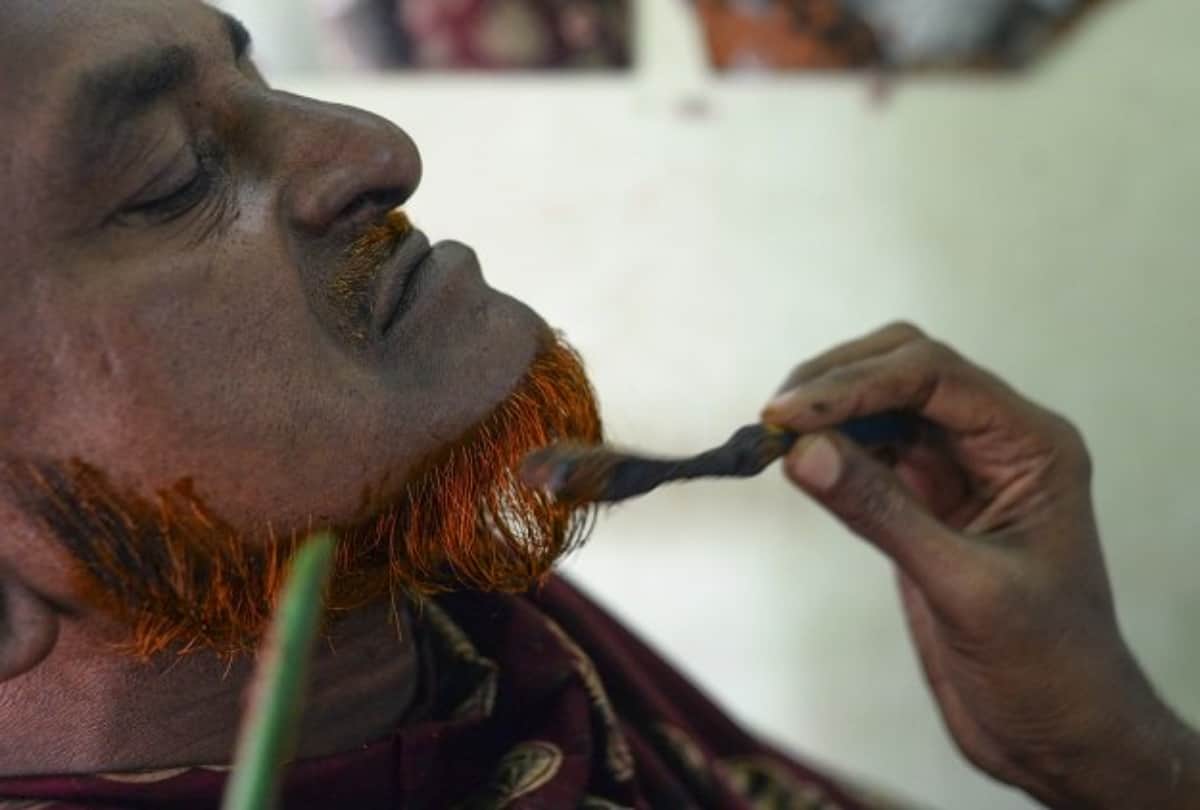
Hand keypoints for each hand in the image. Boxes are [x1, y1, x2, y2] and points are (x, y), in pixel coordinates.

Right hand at [763, 322, 1199, 808]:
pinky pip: (869, 452)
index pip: (934, 375)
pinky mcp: (924, 502)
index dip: (856, 383)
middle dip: (837, 381)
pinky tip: (799, 462)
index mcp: (1031, 445)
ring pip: (882, 405)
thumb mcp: (964, 588)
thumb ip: (882, 512)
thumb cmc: (1045, 665)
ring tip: (773, 437)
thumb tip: (802, 451)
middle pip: (906, 369)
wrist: (1058, 732)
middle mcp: (997, 442)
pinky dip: (828, 450)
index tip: (789, 413)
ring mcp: (958, 470)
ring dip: (827, 412)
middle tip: (774, 417)